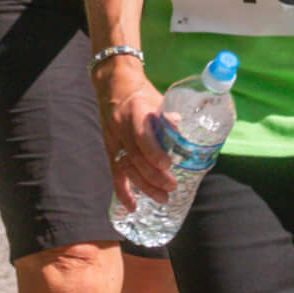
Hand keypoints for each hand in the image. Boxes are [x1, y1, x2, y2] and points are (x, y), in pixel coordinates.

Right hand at [96, 62, 173, 209]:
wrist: (113, 86)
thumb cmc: (141, 93)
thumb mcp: (157, 99)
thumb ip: (169, 119)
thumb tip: (183, 135)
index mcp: (136, 112)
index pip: (142, 135)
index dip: (153, 152)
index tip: (168, 165)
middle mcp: (122, 127)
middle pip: (136, 157)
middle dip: (154, 176)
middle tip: (171, 187)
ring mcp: (114, 139)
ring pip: (127, 168)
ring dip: (144, 186)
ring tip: (161, 198)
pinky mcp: (110, 149)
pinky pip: (115, 172)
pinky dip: (122, 190)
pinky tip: (131, 206)